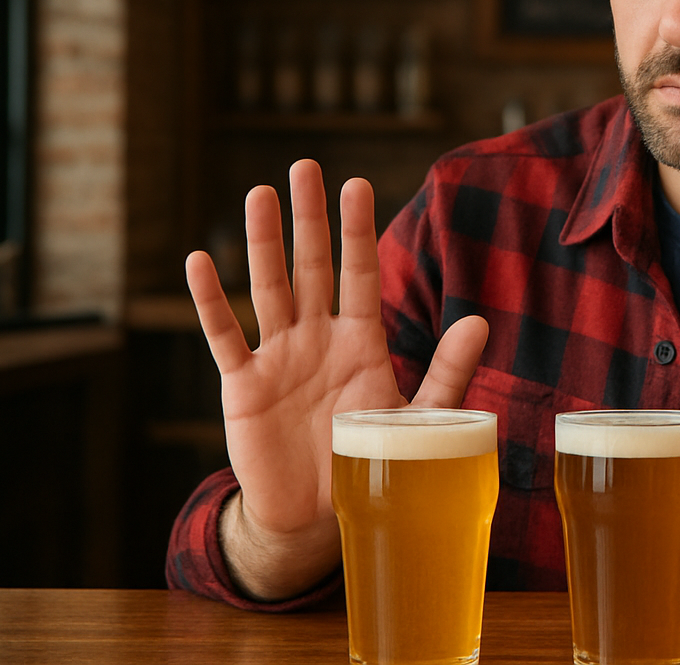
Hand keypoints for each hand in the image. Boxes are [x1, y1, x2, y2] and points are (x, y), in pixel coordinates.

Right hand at [186, 160, 488, 599]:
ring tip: (259, 194)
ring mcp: (278, 357)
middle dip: (309, 219)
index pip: (359, 274)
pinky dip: (211, 301)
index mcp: (360, 341)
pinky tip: (199, 262)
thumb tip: (480, 321)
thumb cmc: (370, 459)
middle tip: (305, 165)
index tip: (356, 184)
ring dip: (262, 243)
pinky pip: (224, 336)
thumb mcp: (415, 415)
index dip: (358, 232)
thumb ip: (447, 370)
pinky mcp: (243, 386)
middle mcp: (317, 338)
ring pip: (269, 288)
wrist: (319, 514)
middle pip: (312, 267)